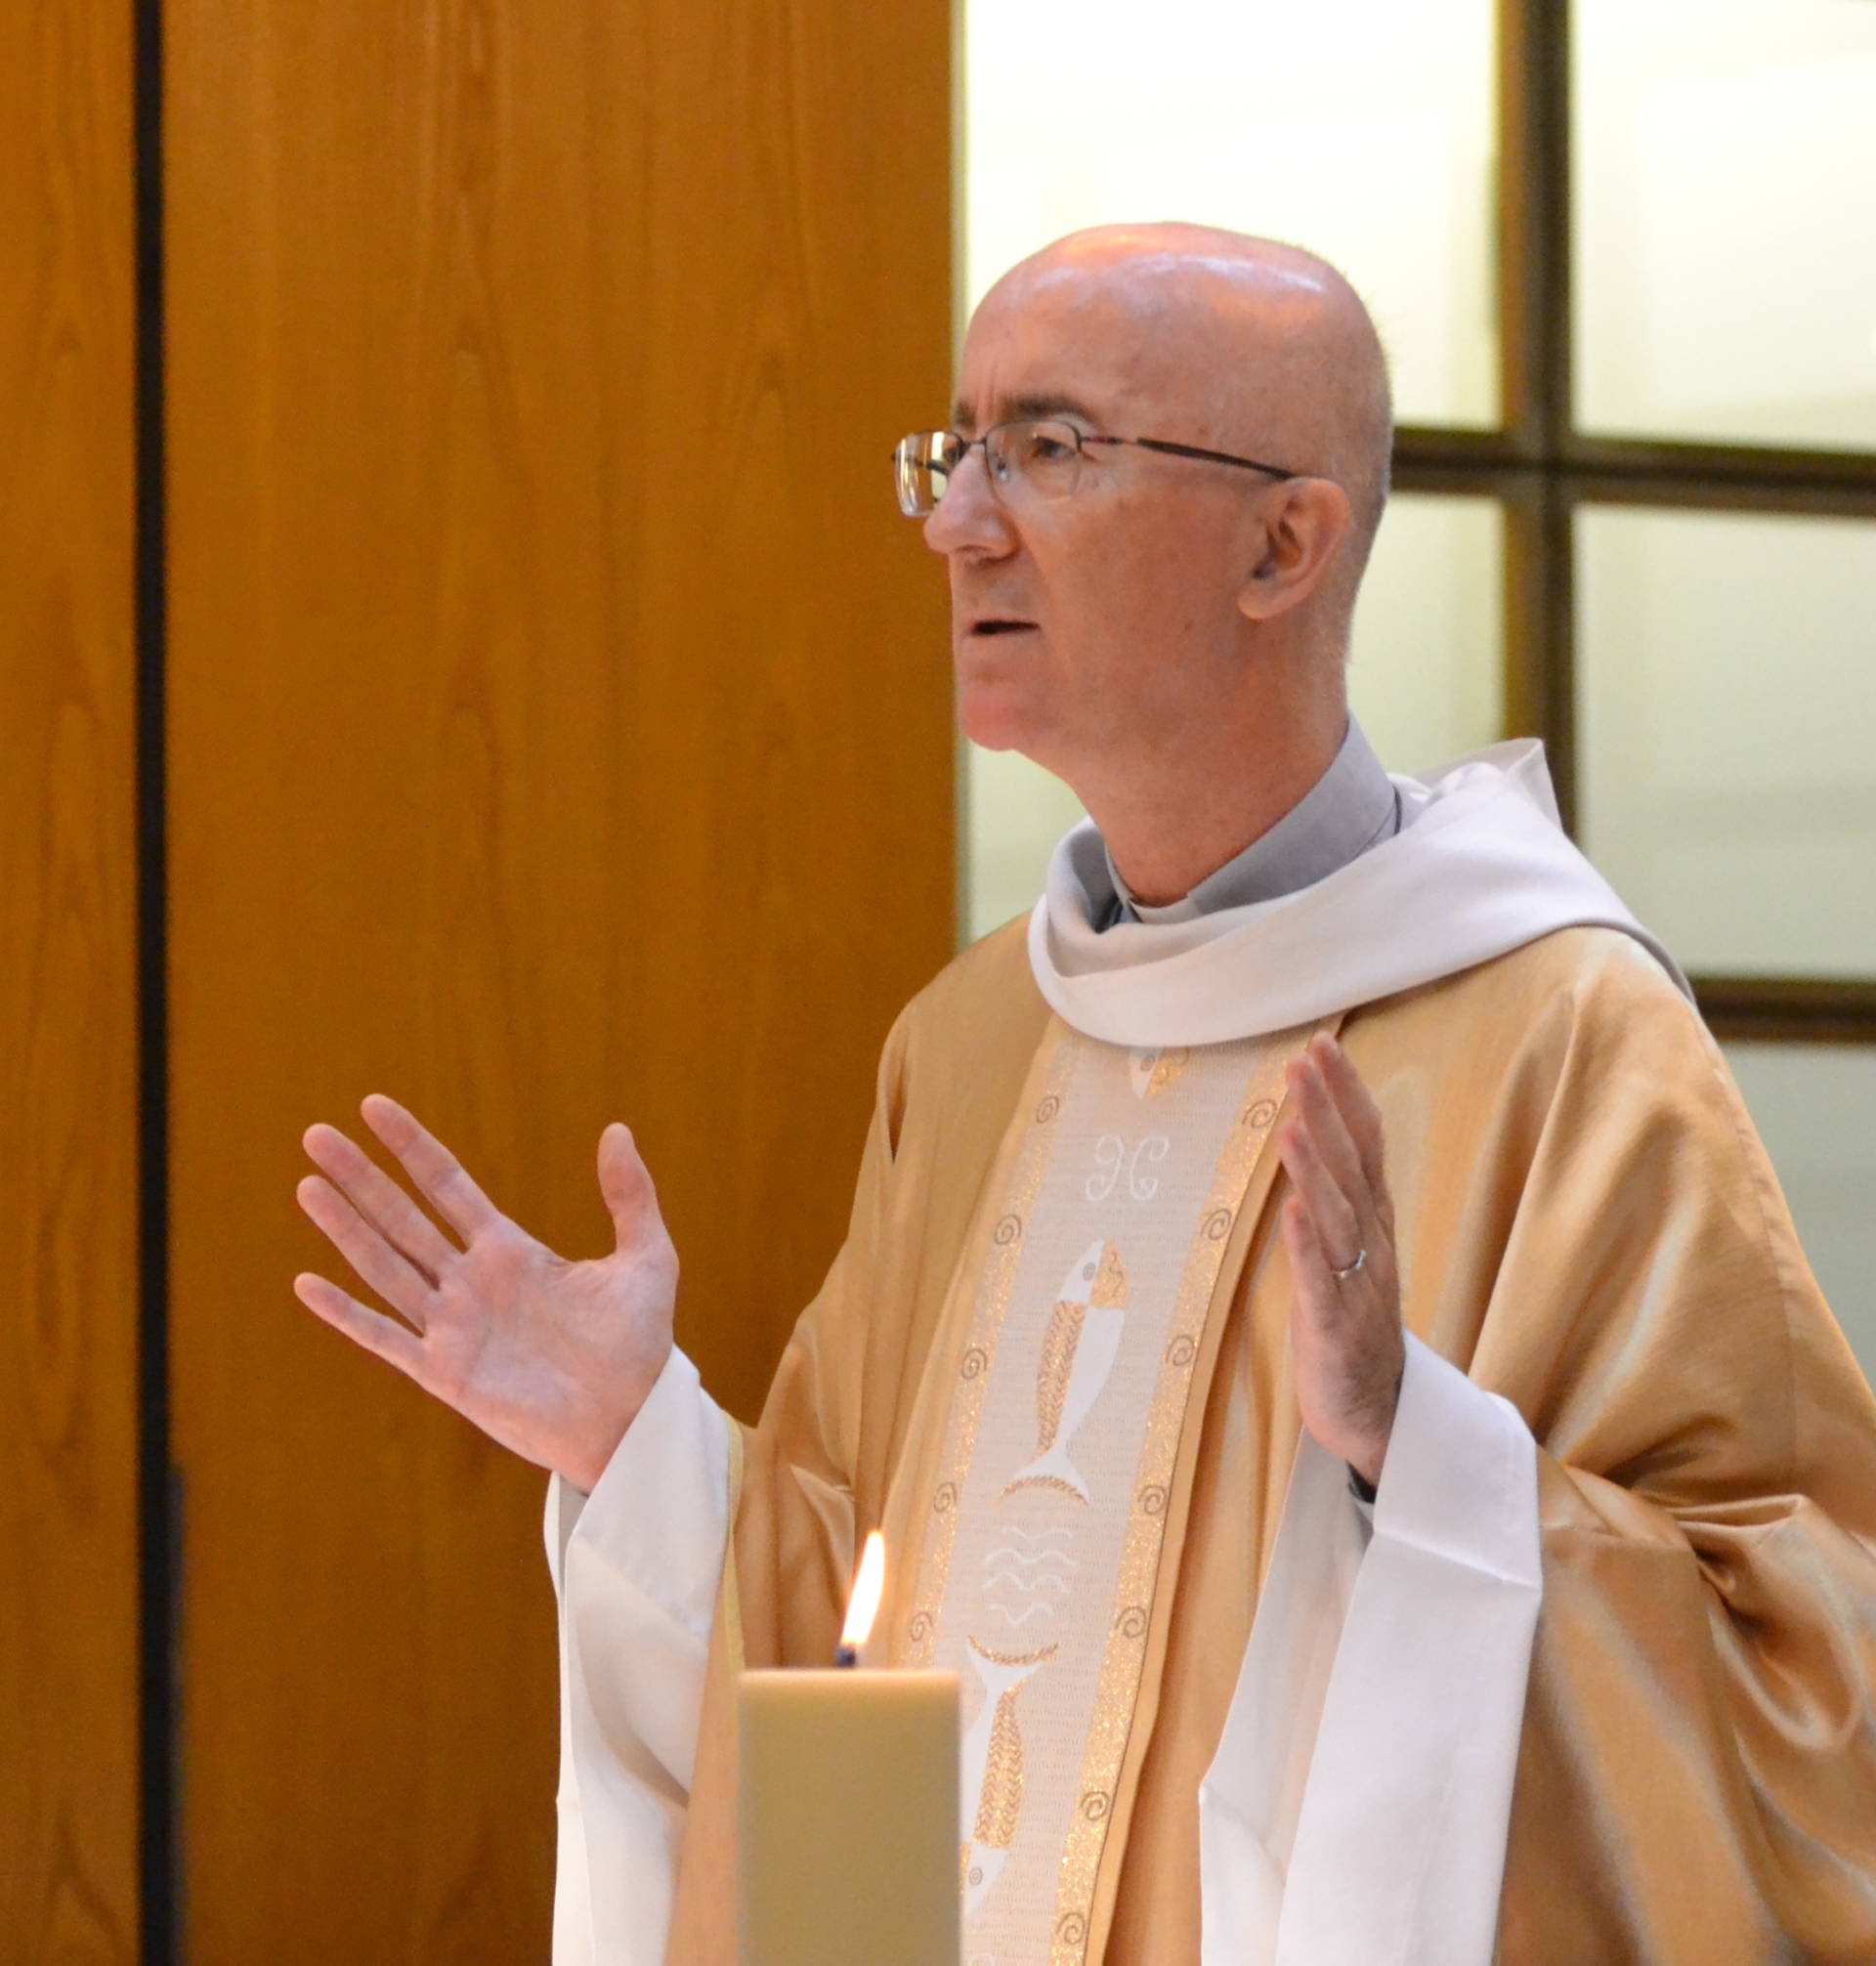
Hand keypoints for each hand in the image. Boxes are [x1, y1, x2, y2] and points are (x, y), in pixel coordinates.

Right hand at [293, 1095, 676, 1491]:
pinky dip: (346, 1313)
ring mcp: (453, 1326)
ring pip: (385, 1266)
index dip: (411, 1147)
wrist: (632, 1418)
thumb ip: (631, 1195)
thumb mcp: (647, 1256)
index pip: (447, 1184)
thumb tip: (618, 1127)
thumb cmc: (640, 1343)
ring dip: (345, 1228)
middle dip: (360, 1177)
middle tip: (316, 1134)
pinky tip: (307, 1283)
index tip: (373, 1107)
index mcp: (510, 1250)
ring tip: (307, 1185)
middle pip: (402, 1217)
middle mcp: (471, 1282)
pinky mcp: (445, 1373)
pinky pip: (385, 1337)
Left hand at [1276, 1031, 1402, 1489]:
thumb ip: (1336, 1194)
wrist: (1378, 1413)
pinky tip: (1294, 1211)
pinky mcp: (1336, 1328)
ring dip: (1315, 1169)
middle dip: (1328, 1111)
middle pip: (1352, 1168)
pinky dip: (1308, 1245)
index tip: (1321, 1044)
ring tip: (1292, 1124)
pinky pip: (1321, 1281)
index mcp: (1373, 1223)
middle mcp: (1372, 1244)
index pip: (1364, 1145)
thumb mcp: (1346, 1249)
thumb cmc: (1351, 1322)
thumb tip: (1311, 1130)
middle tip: (1307, 1058)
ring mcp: (1357, 1286)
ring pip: (1338, 1217)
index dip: (1345, 1094)